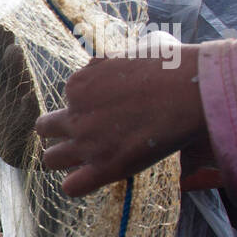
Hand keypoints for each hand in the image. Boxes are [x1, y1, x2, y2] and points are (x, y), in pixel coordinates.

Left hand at [0, 24, 40, 167]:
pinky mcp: (30, 118)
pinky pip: (31, 109)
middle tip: (0, 25)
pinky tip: (28, 96)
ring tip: (13, 51)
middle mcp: (4, 85)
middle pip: (2, 60)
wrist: (16, 150)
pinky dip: (29, 103)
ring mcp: (19, 100)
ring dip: (16, 66)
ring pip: (19, 79)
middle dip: (2, 43)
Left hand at [35, 45, 204, 196]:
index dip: (85, 106)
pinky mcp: (105, 166)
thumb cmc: (171, 66)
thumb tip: (115, 60)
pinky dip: (78, 185)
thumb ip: (117, 60)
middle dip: (58, 133)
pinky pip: (72, 186)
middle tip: (82, 136)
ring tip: (82, 161)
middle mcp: (76, 114)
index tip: (108, 109)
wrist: (192, 90)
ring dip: (63, 160)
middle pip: (44, 128)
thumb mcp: (133, 49)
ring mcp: (87, 142)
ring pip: (50, 159)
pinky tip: (90, 180)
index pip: (69, 100)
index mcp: (78, 84)